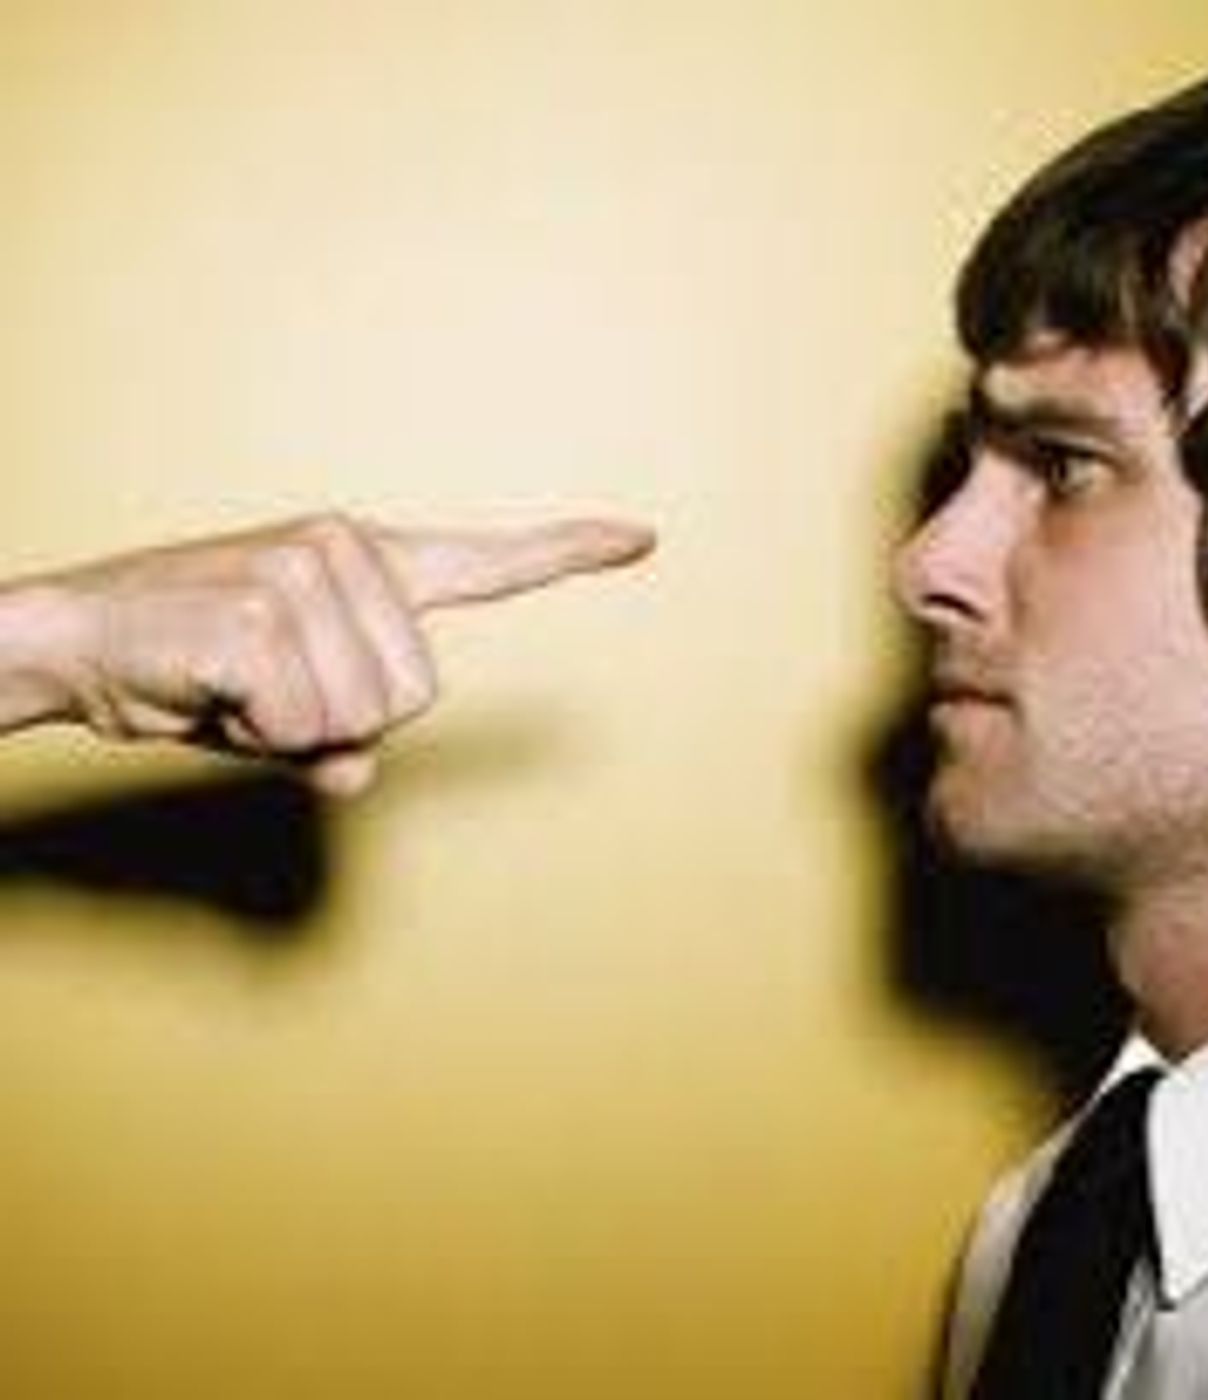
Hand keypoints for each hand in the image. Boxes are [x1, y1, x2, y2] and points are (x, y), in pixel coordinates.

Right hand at [0, 513, 654, 795]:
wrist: (79, 641)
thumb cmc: (197, 675)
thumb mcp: (290, 712)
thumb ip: (346, 734)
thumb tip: (361, 770)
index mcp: (369, 566)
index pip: (485, 561)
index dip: (567, 554)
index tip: (642, 536)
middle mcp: (347, 550)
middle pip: (415, 699)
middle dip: (340, 721)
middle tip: (266, 690)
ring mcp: (305, 570)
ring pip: (364, 716)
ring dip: (295, 728)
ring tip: (238, 686)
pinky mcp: (261, 610)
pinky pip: (305, 722)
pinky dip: (259, 731)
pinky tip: (216, 686)